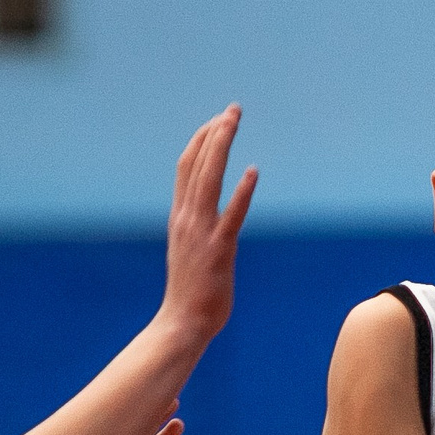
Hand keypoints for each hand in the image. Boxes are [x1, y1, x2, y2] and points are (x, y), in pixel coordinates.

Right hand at [158, 108, 257, 351]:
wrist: (181, 324)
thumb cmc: (190, 294)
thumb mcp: (190, 252)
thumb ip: (196, 231)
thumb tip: (208, 219)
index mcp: (180, 217)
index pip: (187, 168)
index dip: (202, 141)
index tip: (218, 121)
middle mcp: (187, 218)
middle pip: (197, 164)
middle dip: (215, 133)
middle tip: (233, 109)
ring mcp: (201, 233)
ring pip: (209, 179)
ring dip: (222, 146)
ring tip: (234, 121)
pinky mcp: (218, 250)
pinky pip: (231, 215)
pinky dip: (241, 192)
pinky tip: (253, 172)